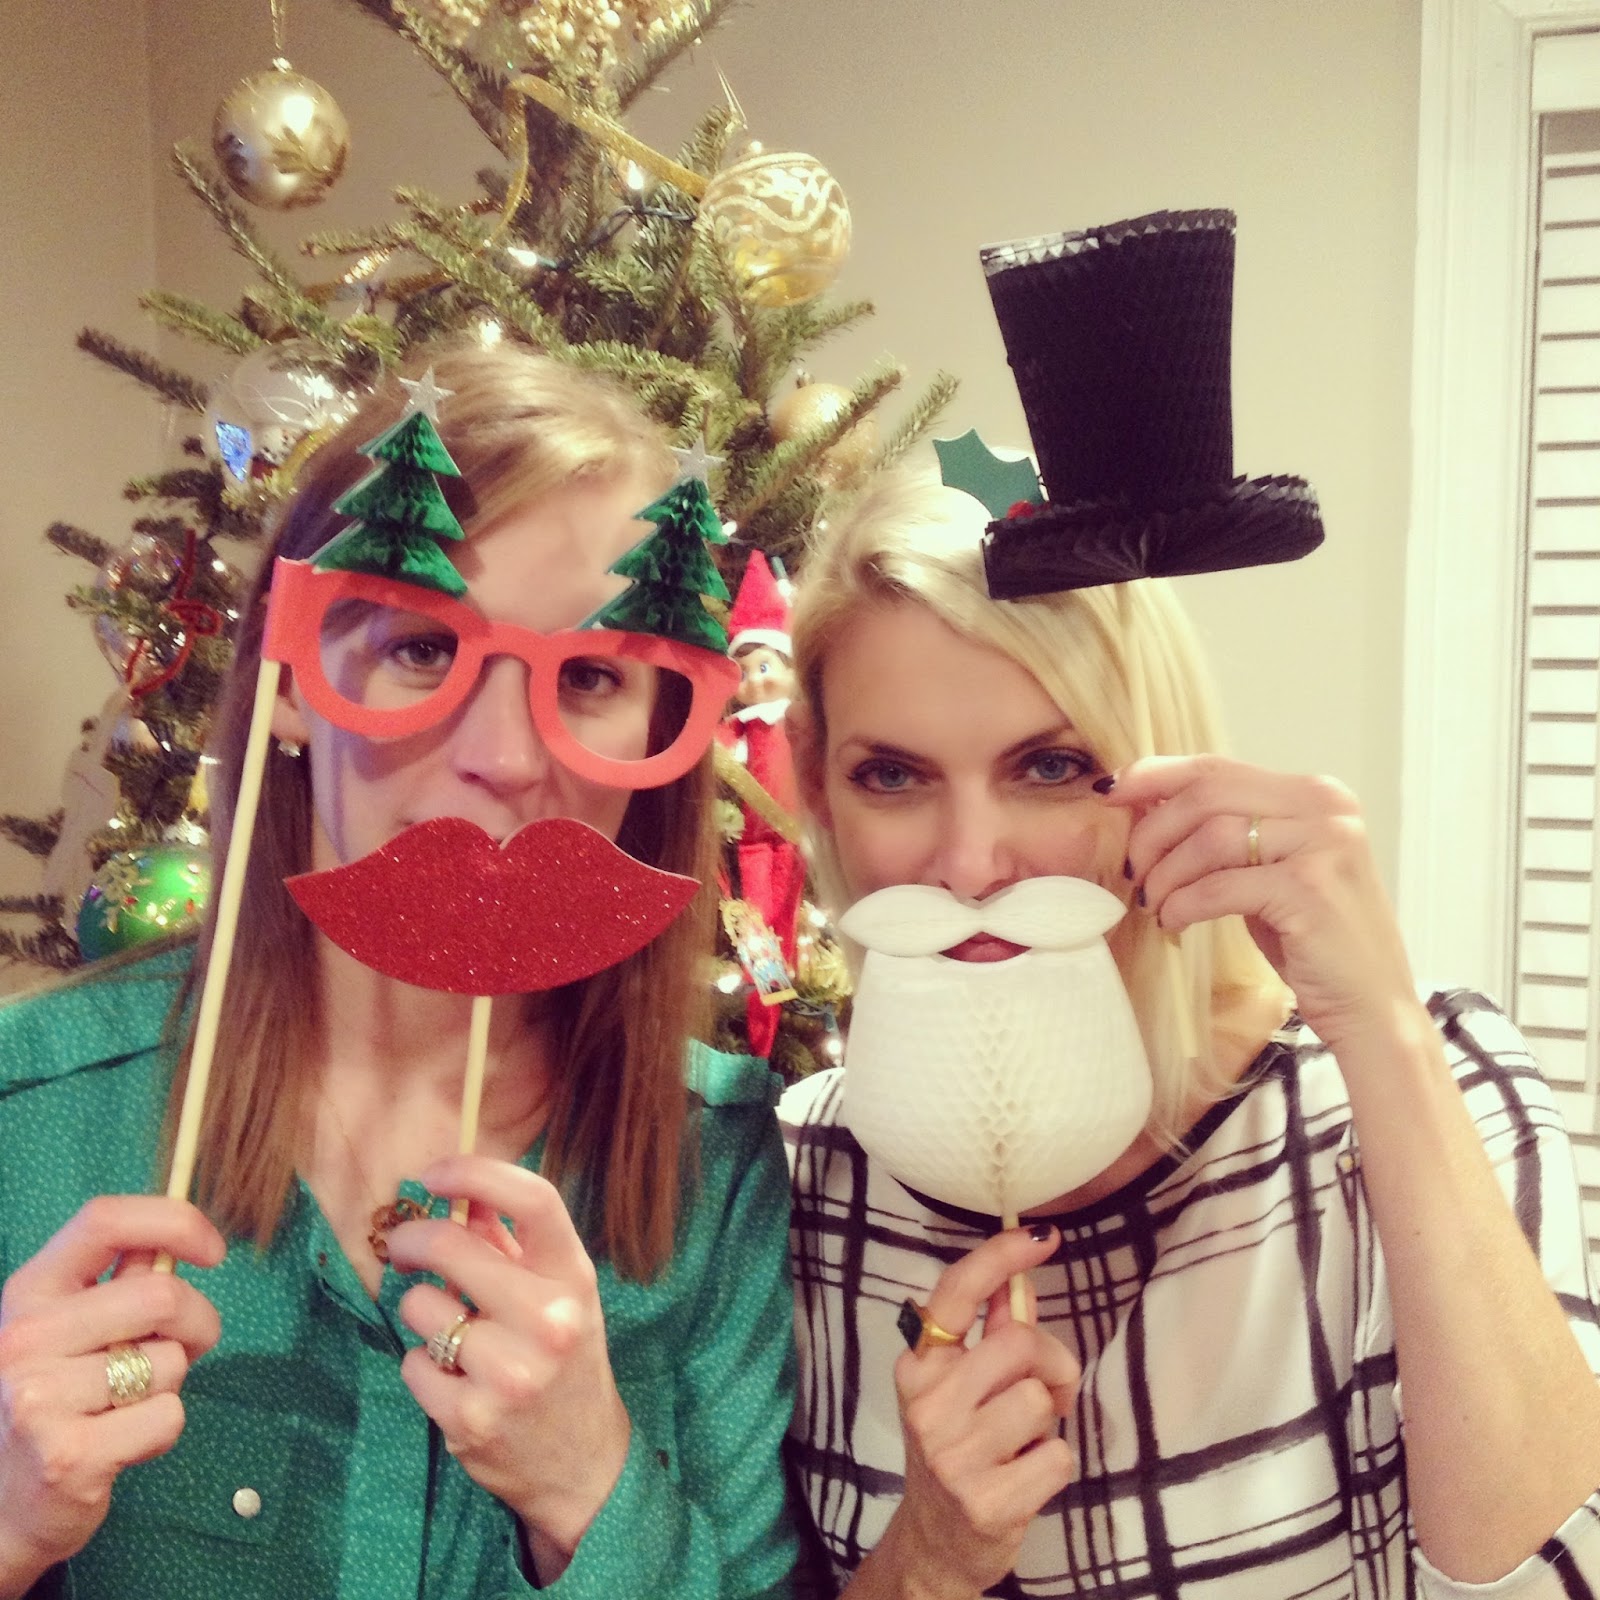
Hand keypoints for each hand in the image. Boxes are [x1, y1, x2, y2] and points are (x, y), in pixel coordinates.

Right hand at [0, 1196, 223, 1589]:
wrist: (3, 1505)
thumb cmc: (58, 1398)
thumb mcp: (71, 1328)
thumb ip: (122, 1282)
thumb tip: (184, 1237)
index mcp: (29, 1291)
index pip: (104, 1220)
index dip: (175, 1222)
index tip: (214, 1251)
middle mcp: (23, 1338)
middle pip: (160, 1296)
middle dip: (199, 1322)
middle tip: (186, 1348)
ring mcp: (39, 1398)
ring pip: (169, 1362)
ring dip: (171, 1383)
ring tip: (127, 1403)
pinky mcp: (67, 1456)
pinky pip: (168, 1417)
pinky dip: (163, 1430)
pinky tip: (121, 1443)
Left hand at [385, 1155, 628, 1580]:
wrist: (581, 1462)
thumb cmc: (565, 1360)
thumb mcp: (557, 1294)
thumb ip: (513, 1243)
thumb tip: (463, 1196)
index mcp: (573, 1278)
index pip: (533, 1199)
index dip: (475, 1174)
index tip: (434, 1174)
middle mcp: (548, 1320)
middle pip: (453, 1246)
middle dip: (413, 1240)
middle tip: (403, 1247)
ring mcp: (509, 1372)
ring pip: (421, 1306)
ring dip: (422, 1313)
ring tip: (450, 1333)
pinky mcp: (470, 1418)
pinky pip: (412, 1363)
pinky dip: (422, 1365)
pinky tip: (453, 1378)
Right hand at [879, 1226, 1076, 1599]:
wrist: (936, 1541)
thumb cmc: (958, 1446)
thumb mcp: (961, 1386)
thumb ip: (991, 1333)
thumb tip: (1020, 1281)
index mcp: (919, 1364)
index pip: (956, 1293)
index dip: (999, 1257)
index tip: (1040, 1236)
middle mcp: (927, 1403)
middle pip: (1020, 1343)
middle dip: (1051, 1362)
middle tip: (1046, 1391)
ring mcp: (952, 1454)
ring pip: (1040, 1400)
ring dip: (1049, 1419)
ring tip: (1026, 1438)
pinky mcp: (986, 1501)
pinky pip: (1058, 1455)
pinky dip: (1055, 1463)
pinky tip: (1026, 1476)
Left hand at [1108, 755, 1420, 1052]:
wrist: (1371, 1006)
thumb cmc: (1310, 939)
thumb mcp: (1266, 870)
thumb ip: (1223, 832)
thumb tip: (1144, 804)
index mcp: (1315, 793)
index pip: (1216, 767)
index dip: (1154, 775)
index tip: (1109, 793)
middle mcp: (1325, 807)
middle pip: (1207, 794)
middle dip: (1153, 831)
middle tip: (1134, 871)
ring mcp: (1324, 844)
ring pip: (1210, 838)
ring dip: (1166, 873)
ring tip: (1154, 903)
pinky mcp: (1311, 889)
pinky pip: (1220, 886)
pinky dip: (1184, 903)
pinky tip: (1174, 922)